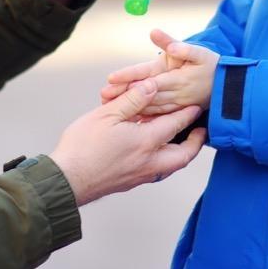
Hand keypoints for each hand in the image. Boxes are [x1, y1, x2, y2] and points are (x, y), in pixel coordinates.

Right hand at [49, 78, 206, 206]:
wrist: (67, 181)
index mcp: (146, 142)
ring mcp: (141, 175)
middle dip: (195, 142)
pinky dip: (165, 160)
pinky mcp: (131, 182)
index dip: (187, 113)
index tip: (197, 105)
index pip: (175, 124)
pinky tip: (156, 152)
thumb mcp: (106, 115)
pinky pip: (158, 171)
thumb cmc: (82, 147)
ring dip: (181, 153)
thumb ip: (131, 100)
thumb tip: (151, 86)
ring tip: (182, 141)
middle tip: (200, 131)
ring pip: (171, 166)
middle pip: (184, 154)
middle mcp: (149, 162)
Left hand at [100, 29, 218, 115]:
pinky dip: (144, 118)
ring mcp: (176, 105)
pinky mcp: (177, 112)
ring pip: (150, 108)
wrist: (229, 88)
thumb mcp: (199, 51)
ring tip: (110, 107)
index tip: (111, 78)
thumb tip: (157, 34)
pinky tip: (130, 120)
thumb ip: (179, 46)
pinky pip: (159, 117)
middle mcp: (175, 94)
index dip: (130, 78)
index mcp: (177, 78)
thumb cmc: (213, 66)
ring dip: (130, 108)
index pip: (149, 78)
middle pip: (145, 95)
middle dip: (124, 95)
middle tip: (104, 96)